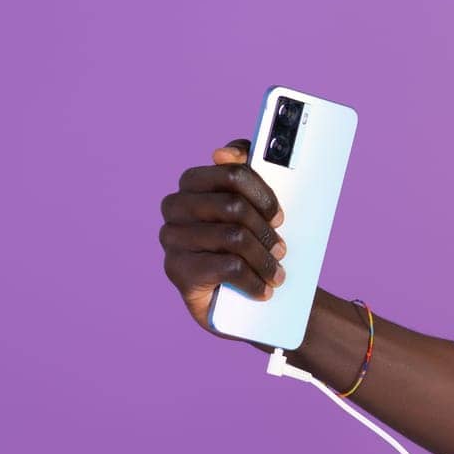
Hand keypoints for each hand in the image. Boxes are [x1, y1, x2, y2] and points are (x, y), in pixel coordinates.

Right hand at [158, 140, 287, 335]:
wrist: (243, 300)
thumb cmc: (251, 246)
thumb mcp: (257, 206)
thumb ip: (248, 170)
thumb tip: (225, 153)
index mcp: (193, 183)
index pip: (232, 172)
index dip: (263, 194)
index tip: (279, 215)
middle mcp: (175, 208)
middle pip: (233, 206)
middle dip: (265, 230)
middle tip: (281, 249)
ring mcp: (172, 239)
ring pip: (233, 237)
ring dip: (265, 260)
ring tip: (276, 274)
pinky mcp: (177, 271)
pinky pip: (226, 267)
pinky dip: (254, 281)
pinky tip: (263, 289)